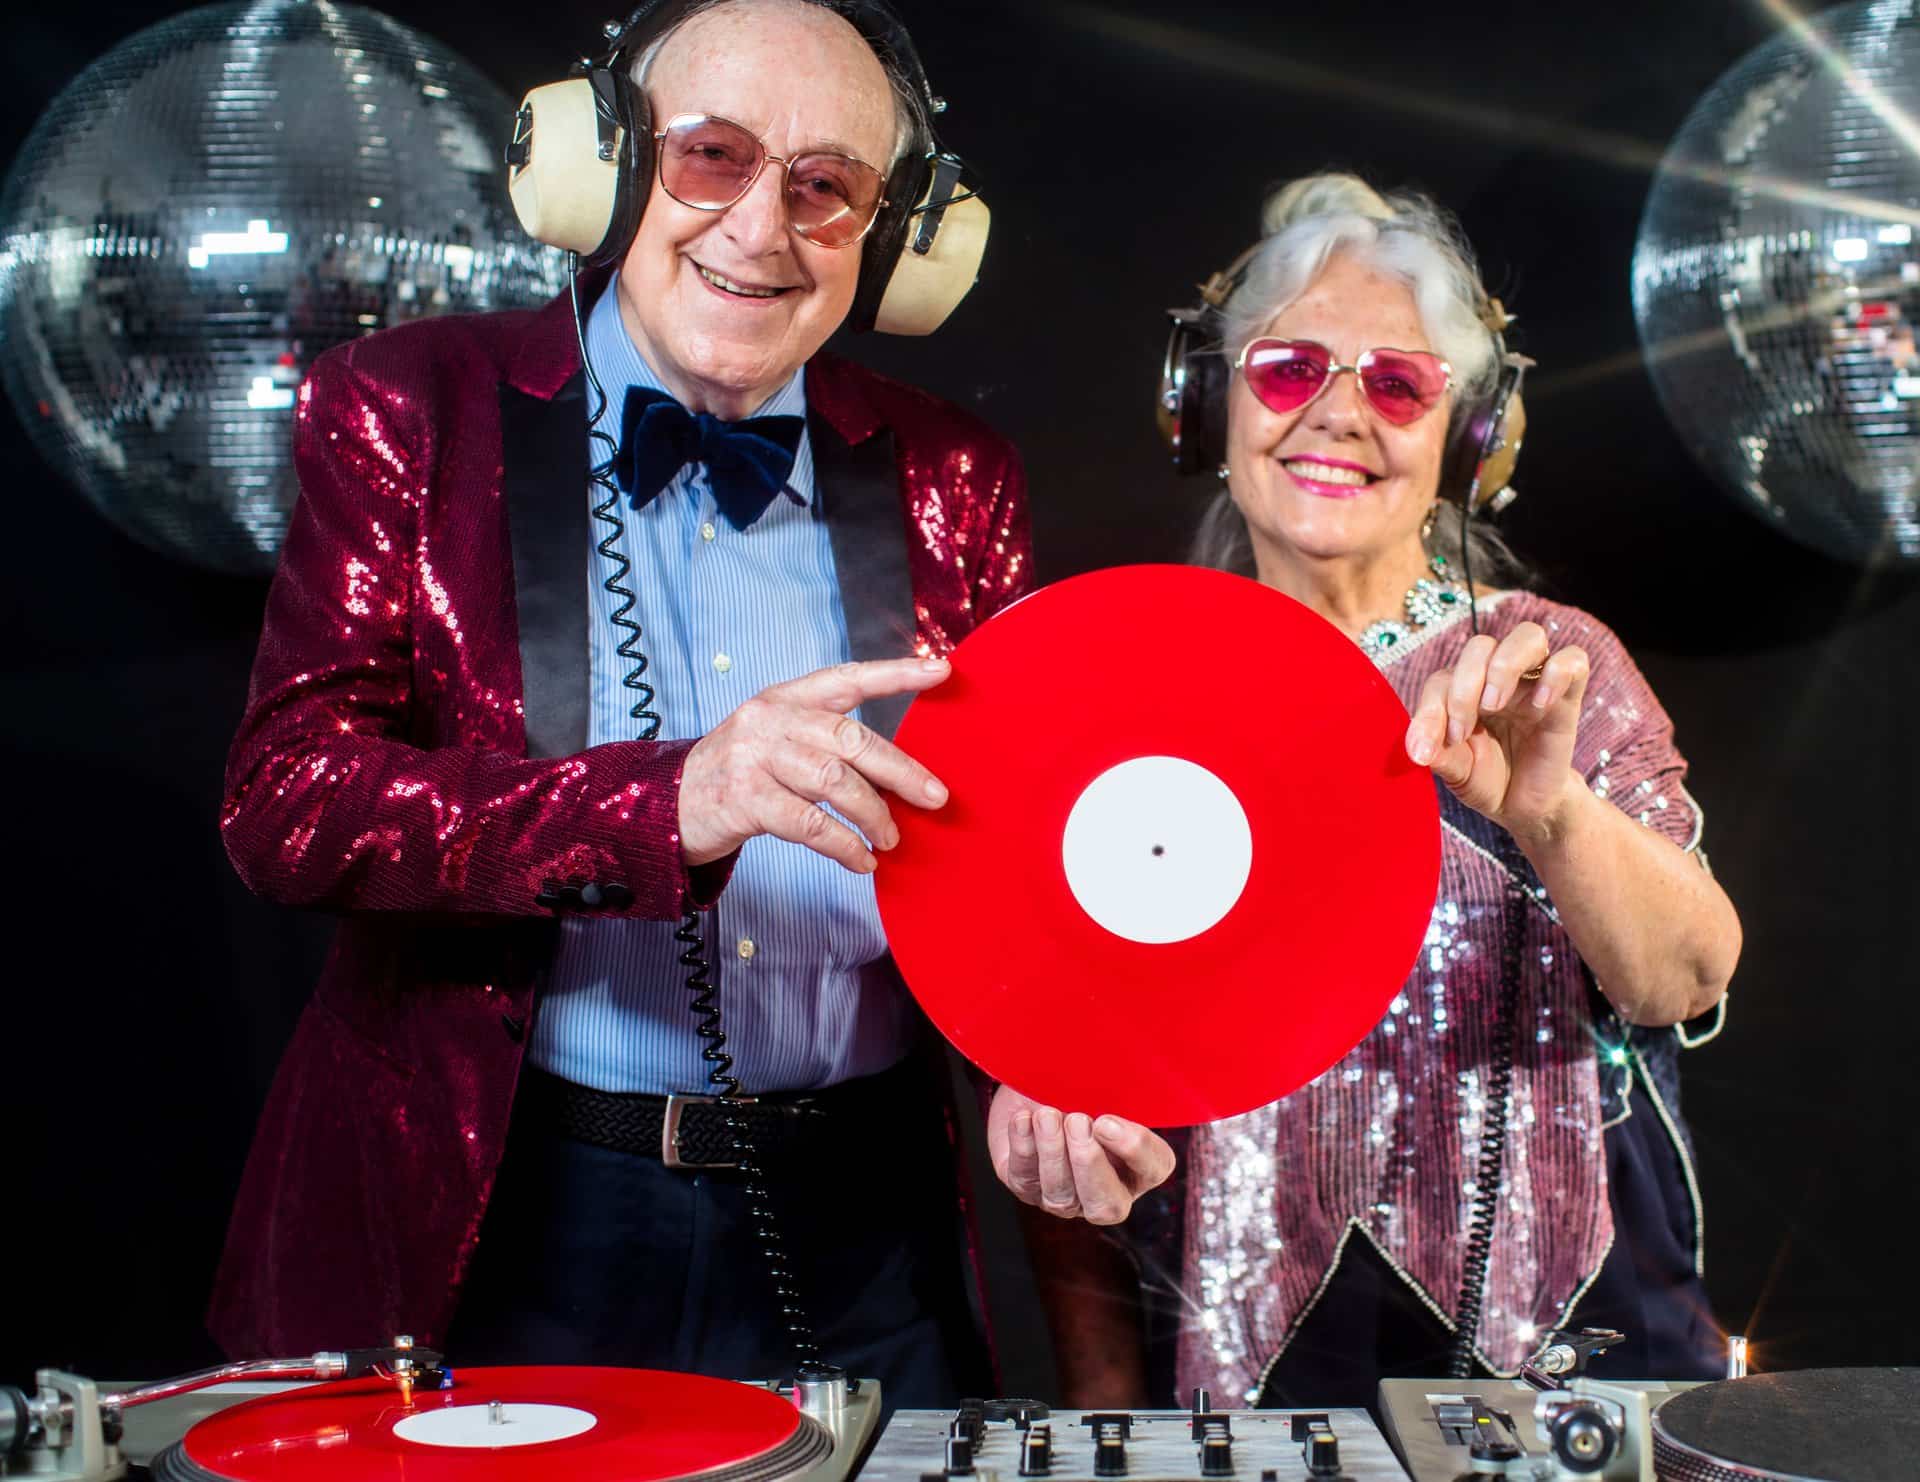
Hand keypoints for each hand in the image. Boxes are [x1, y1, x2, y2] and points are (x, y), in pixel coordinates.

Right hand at [679, 657, 952, 870]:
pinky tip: (861, 859)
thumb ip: (823, 740)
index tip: (939, 671)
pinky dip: (844, 845)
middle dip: (901, 770)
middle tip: (935, 796)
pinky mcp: (744, 799)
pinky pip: (810, 824)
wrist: (666, 804)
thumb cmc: (738, 773)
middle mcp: (771, 719)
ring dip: (873, 814)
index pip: (848, 678)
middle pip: (851, 738)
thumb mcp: (775, 738)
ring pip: (835, 782)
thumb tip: (895, 771)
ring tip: (891, 838)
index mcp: (786, 698)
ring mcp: (755, 757)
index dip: (895, 673)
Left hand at [987, 1085, 1175, 1225]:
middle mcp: (1105, 1191)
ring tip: (1046, 1115)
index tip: (1107, 1120)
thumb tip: (1113, 1080)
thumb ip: (1116, 1091)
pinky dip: (1024, 1147)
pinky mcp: (1027, 1187)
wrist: (1034, 1086)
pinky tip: (1023, 1119)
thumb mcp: (1103, 1086)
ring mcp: (1064, 1197)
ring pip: (1061, 1195)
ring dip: (1053, 1153)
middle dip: (1090, 1164)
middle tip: (1077, 1122)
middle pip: (1107, 1206)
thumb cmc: (1079, 1088)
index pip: (1155, 1167)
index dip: (1135, 1148)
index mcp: (1138, 1166)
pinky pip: (1025, 1178)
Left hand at [1404, 621, 1590, 840]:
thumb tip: (1418, 750)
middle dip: (1465, 686)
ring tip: (1495, 705)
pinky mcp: (1567, 697)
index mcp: (1462, 690)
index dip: (1429, 711)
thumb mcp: (1458, 772)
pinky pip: (1574, 659)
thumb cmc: (1487, 780)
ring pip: (1528, 636)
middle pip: (1480, 646)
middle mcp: (1496, 678)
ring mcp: (1533, 683)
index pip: (1442, 679)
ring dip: (1505, 666)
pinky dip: (1557, 672)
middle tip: (1462, 730)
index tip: (1426, 751)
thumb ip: (1439, 756)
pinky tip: (1540, 704)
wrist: (1526, 804)